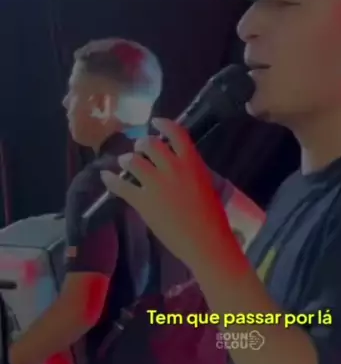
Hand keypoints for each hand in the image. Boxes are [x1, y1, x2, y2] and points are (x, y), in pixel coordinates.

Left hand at [100, 118, 233, 269]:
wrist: (205, 241)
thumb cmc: (212, 218)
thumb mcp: (206, 185)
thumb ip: (191, 171)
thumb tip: (178, 165)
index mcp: (192, 162)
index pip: (175, 133)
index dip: (163, 124)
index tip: (155, 122)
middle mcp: (172, 167)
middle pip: (150, 144)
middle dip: (141, 145)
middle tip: (139, 150)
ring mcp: (155, 184)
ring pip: (132, 161)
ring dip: (127, 160)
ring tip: (125, 163)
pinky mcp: (143, 201)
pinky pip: (120, 185)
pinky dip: (110, 180)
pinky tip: (105, 176)